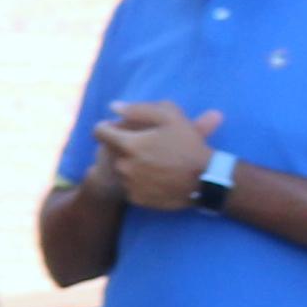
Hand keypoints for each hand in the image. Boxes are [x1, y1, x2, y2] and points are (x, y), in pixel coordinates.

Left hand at [94, 99, 222, 213]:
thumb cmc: (190, 145)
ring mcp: (129, 184)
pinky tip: (156, 176)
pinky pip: (130, 185)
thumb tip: (113, 107)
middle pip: (111, 150)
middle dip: (123, 145)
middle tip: (146, 145)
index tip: (115, 127)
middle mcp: (123, 166)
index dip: (106, 126)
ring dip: (130, 163)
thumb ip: (139, 109)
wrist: (207, 180)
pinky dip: (138, 180)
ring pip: (121, 169)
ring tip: (153, 161)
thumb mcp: (170, 117)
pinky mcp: (137, 199)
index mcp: (128, 144)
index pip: (99, 132)